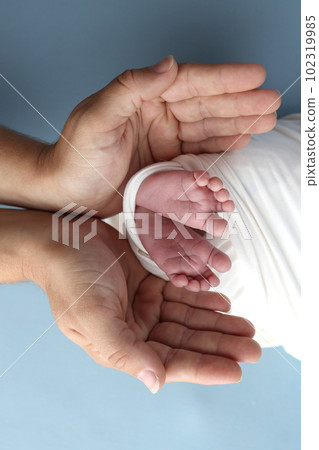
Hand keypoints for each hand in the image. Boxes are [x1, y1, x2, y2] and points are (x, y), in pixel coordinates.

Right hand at [21, 212, 260, 392]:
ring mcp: (144, 305)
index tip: (236, 369)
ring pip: (187, 318)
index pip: (170, 361)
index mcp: (122, 344)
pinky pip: (181, 294)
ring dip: (216, 323)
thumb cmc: (71, 278)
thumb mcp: (92, 316)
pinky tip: (221, 302)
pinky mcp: (149, 283)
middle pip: (186, 340)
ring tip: (245, 327)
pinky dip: (201, 299)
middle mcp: (136, 328)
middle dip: (219, 344)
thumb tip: (155, 382)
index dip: (203, 367)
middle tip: (253, 347)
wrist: (63, 238)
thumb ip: (123, 350)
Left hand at [43, 56, 279, 215]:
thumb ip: (129, 88)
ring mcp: (164, 139)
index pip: (189, 83)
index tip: (254, 76)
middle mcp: (157, 115)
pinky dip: (221, 146)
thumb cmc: (76, 156)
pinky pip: (200, 151)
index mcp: (142, 97)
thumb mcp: (97, 117)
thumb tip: (168, 64)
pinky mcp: (167, 163)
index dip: (223, 79)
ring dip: (237, 123)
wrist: (68, 192)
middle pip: (205, 104)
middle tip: (270, 102)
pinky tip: (241, 140)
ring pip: (207, 127)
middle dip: (239, 102)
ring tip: (265, 120)